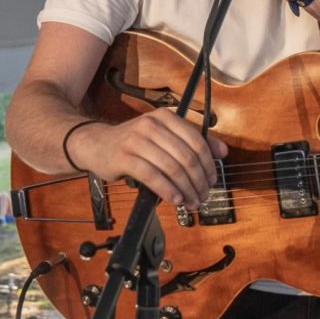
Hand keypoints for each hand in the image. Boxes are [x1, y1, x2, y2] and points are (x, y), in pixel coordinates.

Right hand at [68, 108, 228, 208]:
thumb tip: (223, 151)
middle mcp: (152, 124)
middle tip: (203, 196)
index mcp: (166, 116)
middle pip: (186, 156)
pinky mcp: (124, 157)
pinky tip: (175, 199)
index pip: (196, 141)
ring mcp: (137, 140)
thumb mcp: (164, 136)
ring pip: (172, 168)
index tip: (212, 181)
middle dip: (198, 180)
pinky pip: (152, 176)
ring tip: (191, 202)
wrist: (96, 144)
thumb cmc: (135, 142)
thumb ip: (193, 141)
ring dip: (185, 189)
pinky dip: (168, 190)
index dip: (208, 164)